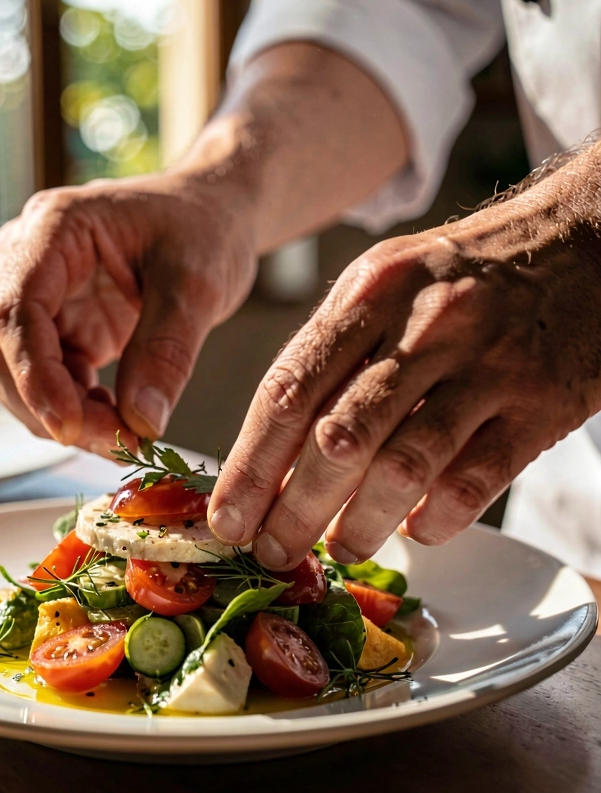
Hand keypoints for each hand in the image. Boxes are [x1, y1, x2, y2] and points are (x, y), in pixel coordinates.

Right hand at [0, 175, 256, 453]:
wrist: (214, 214)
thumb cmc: (205, 227)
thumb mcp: (198, 283)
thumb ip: (167, 350)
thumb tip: (142, 423)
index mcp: (53, 228)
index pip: (15, 311)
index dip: (34, 376)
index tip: (68, 427)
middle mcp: (29, 261)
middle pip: (2, 350)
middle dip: (49, 407)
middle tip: (116, 444)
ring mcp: (40, 297)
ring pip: (17, 375)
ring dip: (62, 417)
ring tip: (125, 438)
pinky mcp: (59, 328)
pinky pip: (49, 382)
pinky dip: (76, 413)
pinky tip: (118, 425)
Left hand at [209, 168, 600, 567]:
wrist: (581, 242)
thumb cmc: (462, 276)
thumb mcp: (386, 284)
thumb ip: (330, 355)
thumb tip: (269, 452)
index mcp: (370, 292)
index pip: (289, 389)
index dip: (249, 465)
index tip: (226, 518)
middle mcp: (424, 326)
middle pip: (336, 438)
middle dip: (294, 509)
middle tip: (273, 551)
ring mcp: (487, 366)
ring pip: (402, 467)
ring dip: (360, 525)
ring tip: (342, 548)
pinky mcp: (540, 406)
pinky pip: (473, 484)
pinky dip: (435, 520)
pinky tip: (417, 530)